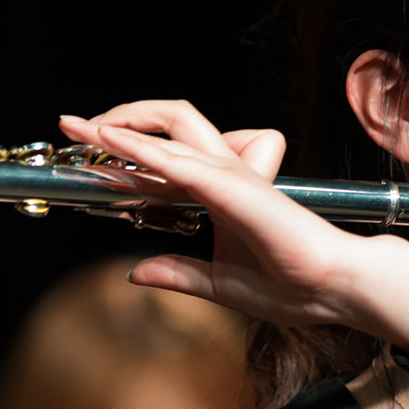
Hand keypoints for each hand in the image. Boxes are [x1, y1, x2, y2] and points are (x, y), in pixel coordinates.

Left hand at [59, 102, 408, 353]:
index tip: (82, 151)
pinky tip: (111, 143)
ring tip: (82, 130)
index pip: (164, 157)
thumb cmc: (294, 285)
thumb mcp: (217, 284)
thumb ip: (177, 273)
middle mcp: (223, 175)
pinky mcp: (236, 188)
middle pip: (167, 122)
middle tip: (74, 128)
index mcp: (217, 194)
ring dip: (122, 126)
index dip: (121, 150)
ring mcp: (231, 176)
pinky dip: (143, 150)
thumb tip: (135, 272)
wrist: (335, 291)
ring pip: (170, 130)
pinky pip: (181, 161)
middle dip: (118, 118)